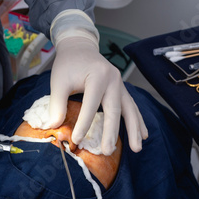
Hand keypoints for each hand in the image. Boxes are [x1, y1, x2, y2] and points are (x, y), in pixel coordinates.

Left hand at [49, 10, 147, 155]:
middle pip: (114, 109)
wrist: (80, 47)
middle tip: (107, 151)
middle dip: (111, 132)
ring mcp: (120, 85)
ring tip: (136, 149)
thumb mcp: (58, 81)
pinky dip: (138, 121)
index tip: (77, 140)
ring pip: (130, 110)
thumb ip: (56, 104)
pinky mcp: (121, 90)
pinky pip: (132, 107)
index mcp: (97, 75)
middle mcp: (113, 79)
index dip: (84, 123)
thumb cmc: (68, 64)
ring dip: (134, 130)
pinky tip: (144, 135)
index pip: (91, 104)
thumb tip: (53, 127)